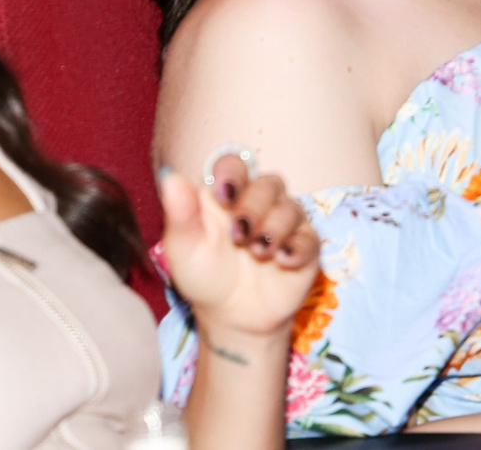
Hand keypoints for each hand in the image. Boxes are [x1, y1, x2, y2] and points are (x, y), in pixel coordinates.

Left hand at [158, 152, 320, 344]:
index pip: (235, 164)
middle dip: (254, 207)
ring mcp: (284, 225)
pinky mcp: (303, 248)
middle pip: (269, 183)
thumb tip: (169, 176)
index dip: (233, 173)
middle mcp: (259, 203)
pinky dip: (298, 247)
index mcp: (227, 195)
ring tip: (257, 253)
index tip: (222, 195)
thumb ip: (180, 213)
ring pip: (292, 208)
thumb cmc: (203, 274)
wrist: (229, 316)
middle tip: (238, 236)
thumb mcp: (185, 247)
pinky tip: (282, 261)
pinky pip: (310, 238)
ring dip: (274, 229)